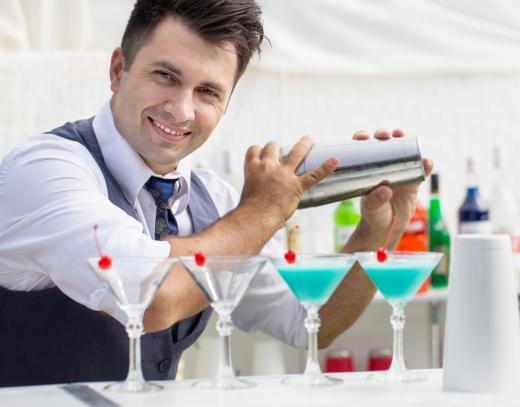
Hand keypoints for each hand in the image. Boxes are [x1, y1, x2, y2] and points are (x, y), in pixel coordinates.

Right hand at [239, 135, 337, 225]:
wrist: (256, 217)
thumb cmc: (249, 210)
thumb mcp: (248, 192)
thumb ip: (255, 186)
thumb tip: (259, 194)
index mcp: (253, 169)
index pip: (254, 150)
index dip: (259, 150)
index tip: (262, 151)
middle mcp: (268, 167)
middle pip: (273, 147)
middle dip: (278, 144)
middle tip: (282, 146)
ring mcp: (284, 175)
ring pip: (296, 153)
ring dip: (304, 144)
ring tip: (310, 139)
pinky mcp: (296, 185)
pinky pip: (314, 175)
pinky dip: (326, 167)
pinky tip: (335, 160)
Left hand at [354, 129, 432, 247]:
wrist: (388, 226)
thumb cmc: (374, 214)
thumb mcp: (370, 208)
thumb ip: (375, 200)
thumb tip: (386, 190)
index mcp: (368, 169)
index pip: (363, 149)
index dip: (362, 138)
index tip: (363, 137)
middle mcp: (383, 166)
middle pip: (383, 143)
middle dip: (384, 134)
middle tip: (385, 135)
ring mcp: (399, 172)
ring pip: (403, 151)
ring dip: (405, 141)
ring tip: (403, 136)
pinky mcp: (413, 181)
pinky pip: (421, 170)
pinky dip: (425, 165)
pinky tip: (427, 162)